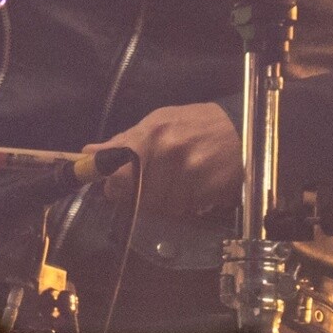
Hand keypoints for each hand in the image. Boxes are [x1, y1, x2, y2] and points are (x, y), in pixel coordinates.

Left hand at [89, 101, 242, 218]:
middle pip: (138, 196)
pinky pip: (183, 211)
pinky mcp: (207, 191)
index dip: (114, 185)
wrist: (244, 128)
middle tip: (152, 186)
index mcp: (153, 134)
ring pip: (161, 208)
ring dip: (164, 203)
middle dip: (140, 196)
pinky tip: (192, 189)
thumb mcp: (160, 121)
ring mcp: (189, 174)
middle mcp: (168, 154)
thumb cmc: (197, 123)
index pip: (117, 174)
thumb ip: (124, 139)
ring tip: (176, 185)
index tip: (115, 188)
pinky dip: (184, 205)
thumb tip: (88, 152)